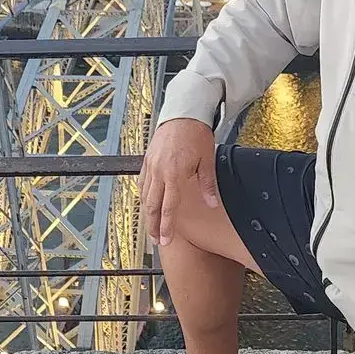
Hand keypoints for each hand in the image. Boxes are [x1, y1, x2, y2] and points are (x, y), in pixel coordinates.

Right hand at [140, 118, 218, 247]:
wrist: (183, 112)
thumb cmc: (196, 134)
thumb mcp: (207, 159)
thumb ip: (207, 184)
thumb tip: (211, 204)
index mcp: (174, 174)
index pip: (169, 206)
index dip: (167, 225)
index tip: (166, 240)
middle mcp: (159, 171)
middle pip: (152, 205)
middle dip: (153, 225)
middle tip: (156, 241)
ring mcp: (151, 165)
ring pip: (145, 195)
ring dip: (148, 213)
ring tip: (151, 227)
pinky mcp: (147, 158)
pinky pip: (142, 181)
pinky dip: (143, 194)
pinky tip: (145, 202)